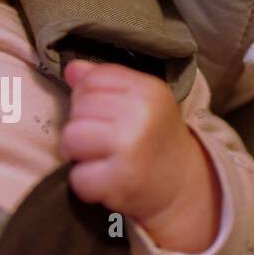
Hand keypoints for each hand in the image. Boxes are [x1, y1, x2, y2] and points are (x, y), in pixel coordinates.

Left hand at [59, 59, 221, 253]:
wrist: (183, 184)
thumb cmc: (155, 138)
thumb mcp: (141, 100)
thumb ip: (106, 80)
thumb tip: (71, 69)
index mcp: (147, 90)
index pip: (91, 79)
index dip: (87, 97)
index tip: (105, 115)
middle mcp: (140, 115)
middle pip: (77, 109)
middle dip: (82, 126)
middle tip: (105, 142)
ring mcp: (130, 148)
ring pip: (70, 138)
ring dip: (79, 154)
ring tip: (101, 158)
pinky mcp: (120, 181)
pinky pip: (77, 177)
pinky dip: (86, 183)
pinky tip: (105, 180)